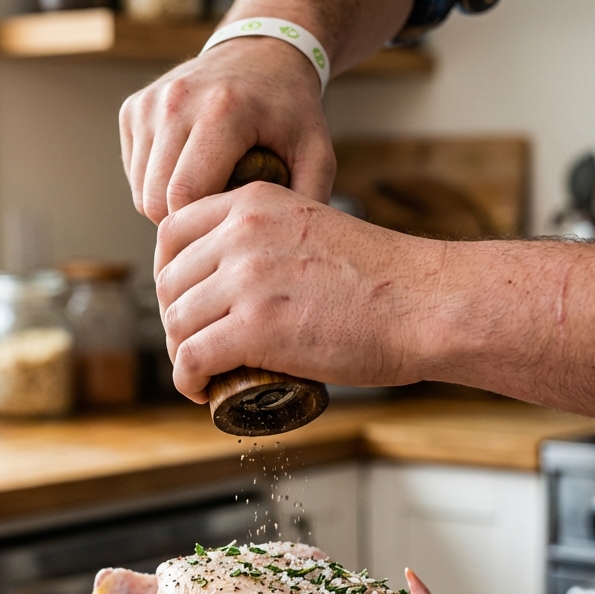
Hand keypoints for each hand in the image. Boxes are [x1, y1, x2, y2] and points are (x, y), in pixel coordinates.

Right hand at [119, 38, 335, 223]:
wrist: (261, 52)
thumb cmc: (290, 110)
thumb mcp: (317, 151)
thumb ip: (309, 198)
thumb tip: (293, 250)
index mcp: (222, 111)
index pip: (185, 196)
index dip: (204, 227)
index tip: (231, 229)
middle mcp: (177, 101)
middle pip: (156, 200)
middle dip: (185, 221)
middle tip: (220, 216)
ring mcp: (149, 103)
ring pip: (141, 192)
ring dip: (170, 205)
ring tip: (210, 192)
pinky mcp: (133, 108)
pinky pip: (135, 173)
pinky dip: (158, 184)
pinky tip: (191, 171)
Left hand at [154, 182, 441, 400]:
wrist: (425, 304)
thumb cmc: (385, 278)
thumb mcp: (313, 229)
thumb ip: (271, 240)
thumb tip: (239, 276)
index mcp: (254, 203)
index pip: (172, 231)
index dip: (169, 273)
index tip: (184, 301)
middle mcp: (242, 234)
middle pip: (169, 281)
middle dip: (176, 319)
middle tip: (196, 345)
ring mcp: (246, 280)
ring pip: (177, 322)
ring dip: (181, 354)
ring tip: (203, 372)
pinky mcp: (254, 328)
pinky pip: (192, 358)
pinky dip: (187, 381)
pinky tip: (200, 391)